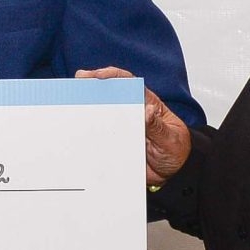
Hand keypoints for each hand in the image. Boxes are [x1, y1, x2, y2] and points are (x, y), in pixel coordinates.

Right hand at [74, 67, 190, 184]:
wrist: (174, 174)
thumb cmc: (177, 152)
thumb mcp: (171, 139)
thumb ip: (158, 127)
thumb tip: (148, 111)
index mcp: (149, 104)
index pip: (130, 83)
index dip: (114, 75)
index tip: (98, 76)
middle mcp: (134, 112)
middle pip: (112, 93)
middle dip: (94, 84)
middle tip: (78, 81)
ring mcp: (125, 126)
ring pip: (104, 112)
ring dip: (89, 106)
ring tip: (72, 101)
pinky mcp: (118, 140)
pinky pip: (103, 133)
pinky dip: (91, 129)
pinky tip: (79, 127)